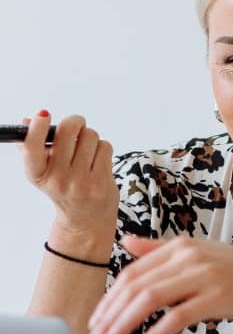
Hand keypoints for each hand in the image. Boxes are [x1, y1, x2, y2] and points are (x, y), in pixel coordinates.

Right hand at [21, 110, 117, 239]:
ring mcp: (80, 182)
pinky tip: (97, 161)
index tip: (43, 115)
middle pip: (68, 130)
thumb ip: (34, 146)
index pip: (32, 147)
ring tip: (86, 151)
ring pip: (90, 136)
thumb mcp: (44, 171)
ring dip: (90, 137)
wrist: (85, 219)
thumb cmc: (64, 187)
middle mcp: (57, 180)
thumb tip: (27, 121)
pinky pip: (105, 147)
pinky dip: (102, 149)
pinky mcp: (101, 183)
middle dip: (75, 122)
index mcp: (37, 174)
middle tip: (76, 125)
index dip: (37, 128)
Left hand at [84, 234, 232, 333]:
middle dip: (108, 315)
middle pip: (135, 285)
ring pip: (149, 299)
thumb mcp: (202, 255)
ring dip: (122, 326)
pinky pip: (176, 318)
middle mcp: (190, 256)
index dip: (109, 299)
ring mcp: (204, 275)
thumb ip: (162, 249)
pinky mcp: (218, 297)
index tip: (95, 323)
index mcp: (183, 245)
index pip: (133, 272)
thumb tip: (126, 242)